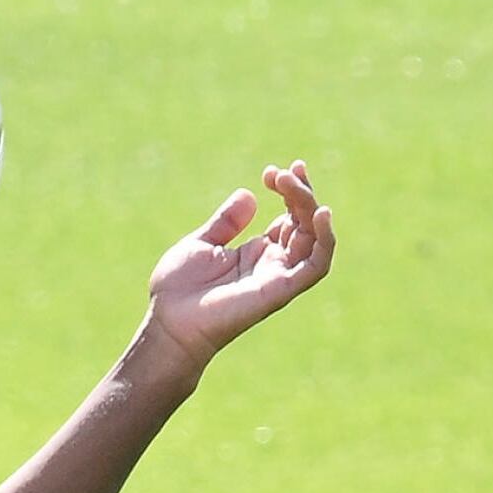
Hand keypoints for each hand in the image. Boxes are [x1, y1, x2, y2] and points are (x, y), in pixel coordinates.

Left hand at [143, 160, 335, 374]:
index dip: (290, 192)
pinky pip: (316, 267)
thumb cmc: (179, 289)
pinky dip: (325, 241)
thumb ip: (227, 222)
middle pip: (305, 223)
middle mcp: (273, 264)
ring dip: (309, 207)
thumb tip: (250, 194)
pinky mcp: (279, 290)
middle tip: (284, 171)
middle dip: (300, 193)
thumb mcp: (201, 244)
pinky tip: (320, 214)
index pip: (291, 218)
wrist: (168, 320)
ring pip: (314, 239)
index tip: (272, 172)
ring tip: (292, 183)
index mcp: (257, 252)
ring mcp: (279, 277)